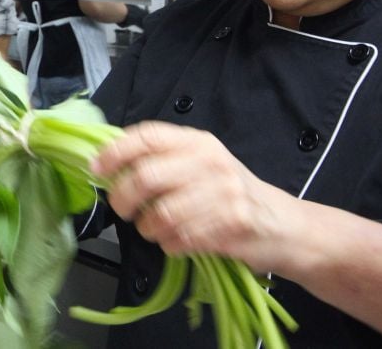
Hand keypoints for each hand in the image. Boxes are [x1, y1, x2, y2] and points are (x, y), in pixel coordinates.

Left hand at [92, 120, 293, 271]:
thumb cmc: (232, 195)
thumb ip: (162, 160)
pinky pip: (179, 239)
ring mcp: (223, 193)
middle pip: (146, 177)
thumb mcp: (201, 165)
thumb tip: (109, 163)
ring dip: (148, 228)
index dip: (115, 152)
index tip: (97, 168)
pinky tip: (178, 241)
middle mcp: (210, 162)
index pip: (147, 136)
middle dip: (123, 198)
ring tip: (155, 229)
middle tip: (123, 209)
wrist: (285, 226)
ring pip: (159, 214)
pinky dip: (170, 245)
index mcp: (198, 142)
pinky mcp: (232, 225)